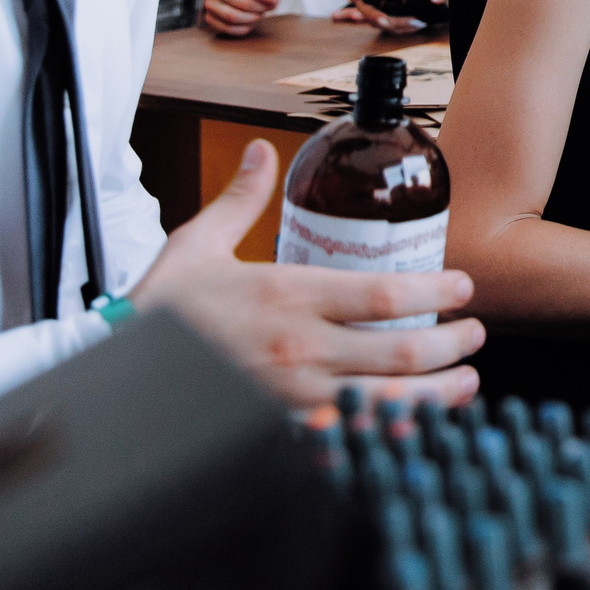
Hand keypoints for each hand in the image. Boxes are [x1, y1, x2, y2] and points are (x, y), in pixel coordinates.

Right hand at [132, 139, 485, 406]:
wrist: (112, 375)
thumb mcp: (198, 245)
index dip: (436, 291)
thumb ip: (240, 199)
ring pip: (385, 401)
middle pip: (399, 351)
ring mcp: (291, 397)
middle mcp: (298, 348)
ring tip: (466, 381)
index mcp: (286, 295)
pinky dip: (389, 434)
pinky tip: (414, 428)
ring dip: (436, 393)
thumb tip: (260, 151)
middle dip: (452, 345)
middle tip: (477, 335)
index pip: (382, 294)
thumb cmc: (157, 311)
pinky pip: (348, 438)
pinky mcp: (279, 431)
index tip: (464, 287)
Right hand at [199, 0, 278, 36]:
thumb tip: (273, 1)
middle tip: (267, 8)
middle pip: (244, 3)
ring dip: (251, 19)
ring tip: (259, 14)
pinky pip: (228, 28)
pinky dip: (243, 28)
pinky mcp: (210, 17)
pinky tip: (251, 23)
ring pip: (233, 17)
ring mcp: (210, 3)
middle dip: (260, 8)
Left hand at [334, 0, 446, 32]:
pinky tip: (336, 16)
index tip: (381, 19)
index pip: (397, 22)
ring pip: (368, 22)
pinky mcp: (378, 16)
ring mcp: (386, 21)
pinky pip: (362, 19)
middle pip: (379, 21)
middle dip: (367, 15)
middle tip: (355, 5)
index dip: (387, 21)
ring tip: (338, 15)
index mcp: (411, 16)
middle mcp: (396, 22)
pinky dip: (349, 17)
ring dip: (353, 19)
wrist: (432, 6)